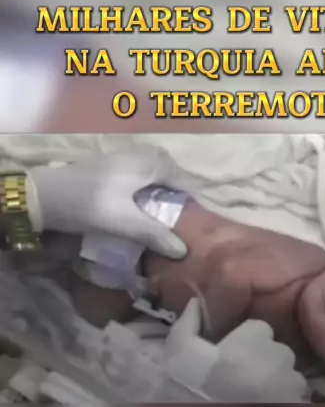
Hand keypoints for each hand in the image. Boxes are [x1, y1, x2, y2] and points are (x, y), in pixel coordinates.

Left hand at [27, 151, 186, 258]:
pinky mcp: (103, 167)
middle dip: (175, 184)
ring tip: (159, 208)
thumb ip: (155, 235)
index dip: (190, 195)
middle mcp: (134, 155)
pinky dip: (142, 184)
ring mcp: (117, 158)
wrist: (45, 196)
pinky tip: (134, 203)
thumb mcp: (125, 223)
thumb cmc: (90, 205)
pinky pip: (133, 171)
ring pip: (147, 167)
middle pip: (164, 166)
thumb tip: (183, 250)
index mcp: (146, 164)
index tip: (197, 214)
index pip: (180, 176)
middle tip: (178, 208)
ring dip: (157, 183)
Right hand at [164, 298, 308, 402]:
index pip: (259, 329)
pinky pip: (298, 402)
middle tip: (241, 383)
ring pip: (291, 378)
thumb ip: (189, 323)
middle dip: (265, 363)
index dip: (245, 343)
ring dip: (278, 386)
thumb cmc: (187, 388)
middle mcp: (279, 358)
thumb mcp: (178, 352)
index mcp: (253, 340)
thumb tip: (196, 304)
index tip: (231, 359)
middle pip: (278, 352)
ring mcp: (292, 386)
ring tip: (254, 403)